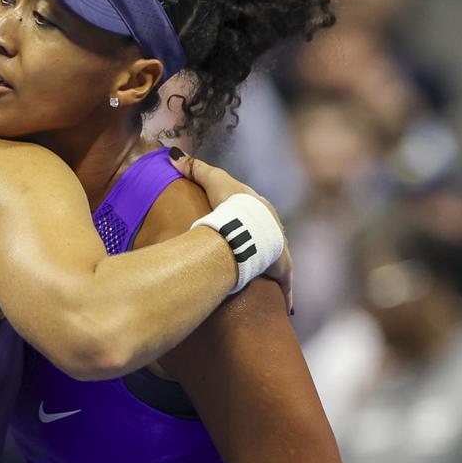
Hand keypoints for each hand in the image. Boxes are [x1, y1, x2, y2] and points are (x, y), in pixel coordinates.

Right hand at [169, 151, 293, 309]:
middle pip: (268, 236)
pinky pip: (285, 283)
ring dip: (270, 267)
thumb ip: (195, 168)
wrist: (247, 228)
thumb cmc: (232, 204)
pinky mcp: (281, 269)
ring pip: (276, 260)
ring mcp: (279, 249)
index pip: (255, 212)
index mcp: (261, 209)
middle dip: (261, 243)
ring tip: (262, 278)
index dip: (246, 217)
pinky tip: (287, 307)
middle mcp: (274, 228)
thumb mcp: (212, 181)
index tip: (238, 223)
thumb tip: (174, 156)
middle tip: (249, 254)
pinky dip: (285, 294)